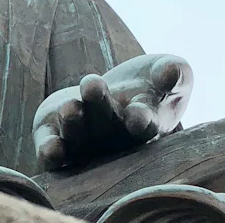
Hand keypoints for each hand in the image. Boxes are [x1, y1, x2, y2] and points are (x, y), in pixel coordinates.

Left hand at [33, 54, 191, 170]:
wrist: (107, 89)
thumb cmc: (148, 83)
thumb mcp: (168, 70)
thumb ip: (175, 74)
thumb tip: (171, 71)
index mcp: (143, 124)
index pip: (144, 125)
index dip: (141, 120)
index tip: (139, 114)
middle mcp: (112, 139)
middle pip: (105, 127)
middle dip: (99, 106)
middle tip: (93, 85)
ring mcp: (83, 143)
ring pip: (78, 139)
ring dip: (74, 125)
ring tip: (70, 107)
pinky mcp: (54, 138)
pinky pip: (52, 153)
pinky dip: (51, 152)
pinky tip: (49, 149)